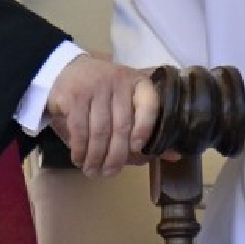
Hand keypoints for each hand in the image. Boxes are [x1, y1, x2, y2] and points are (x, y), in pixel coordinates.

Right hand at [46, 53, 159, 176]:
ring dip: (96, 156)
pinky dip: (80, 149)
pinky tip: (79, 159)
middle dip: (116, 155)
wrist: (70, 70)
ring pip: (100, 131)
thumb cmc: (105, 94)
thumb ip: (148, 129)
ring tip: (92, 171)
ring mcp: (95, 87)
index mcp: (139, 83)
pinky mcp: (74, 95)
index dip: (145, 129)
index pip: (148, 105)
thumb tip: (174, 156)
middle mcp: (118, 81)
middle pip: (122, 126)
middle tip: (109, 173)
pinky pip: (79, 129)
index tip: (137, 149)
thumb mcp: (128, 103)